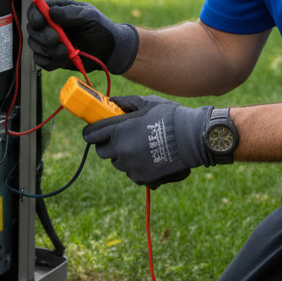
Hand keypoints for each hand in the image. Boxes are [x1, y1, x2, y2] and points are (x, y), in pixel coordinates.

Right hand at [26, 0, 138, 73]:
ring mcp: (51, 42)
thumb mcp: (89, 16)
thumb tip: (51, 12)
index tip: (40, 23)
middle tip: (57, 40)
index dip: (34, 16)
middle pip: (32, 29)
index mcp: (59, 11)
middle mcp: (51, 26)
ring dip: (49, 51)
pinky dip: (49, 62)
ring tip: (66, 52)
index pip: (37, 9)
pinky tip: (62, 59)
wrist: (109, 52)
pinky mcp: (53, 57)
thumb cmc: (101, 29)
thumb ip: (71, 13)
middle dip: (43, 36)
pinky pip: (41, 61)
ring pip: (35, 46)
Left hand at [83, 94, 212, 187]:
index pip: (91, 135)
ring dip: (124, 155)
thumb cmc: (168, 116)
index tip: (95, 130)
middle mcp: (120, 150)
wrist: (191, 138)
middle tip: (119, 137)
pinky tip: (150, 156)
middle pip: (102, 151)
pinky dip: (137, 166)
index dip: (91, 132)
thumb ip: (125, 103)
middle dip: (108, 144)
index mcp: (118, 130)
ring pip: (118, 163)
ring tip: (141, 145)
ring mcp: (130, 166)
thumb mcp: (145, 102)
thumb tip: (111, 102)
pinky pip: (133, 173)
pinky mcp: (142, 178)